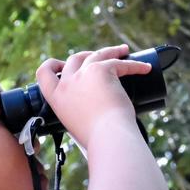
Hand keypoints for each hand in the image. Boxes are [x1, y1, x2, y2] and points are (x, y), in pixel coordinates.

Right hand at [34, 44, 152, 148]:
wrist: (107, 137)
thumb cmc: (97, 139)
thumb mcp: (78, 125)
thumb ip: (79, 114)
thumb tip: (92, 112)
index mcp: (56, 98)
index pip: (44, 73)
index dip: (53, 65)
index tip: (62, 63)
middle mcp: (66, 83)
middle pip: (74, 58)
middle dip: (87, 55)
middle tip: (101, 56)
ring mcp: (82, 75)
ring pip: (98, 54)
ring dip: (112, 51)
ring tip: (124, 51)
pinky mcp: (101, 70)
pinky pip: (120, 63)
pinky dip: (135, 65)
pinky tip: (144, 68)